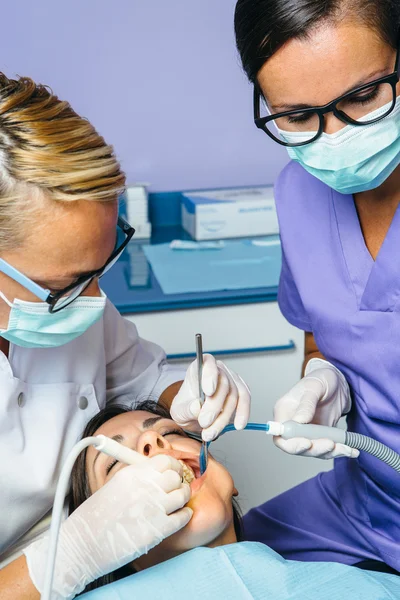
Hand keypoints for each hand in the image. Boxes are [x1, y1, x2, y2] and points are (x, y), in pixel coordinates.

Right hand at [24, 454, 191, 598]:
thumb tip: (154, 475)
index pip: (164, 460)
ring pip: (182, 494)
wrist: (81, 546)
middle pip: (176, 475)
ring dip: (183, 497)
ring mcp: (153, 507)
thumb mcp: (112, 486)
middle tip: (177, 487)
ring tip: (178, 502)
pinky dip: (185, 515)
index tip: (172, 472)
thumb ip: (135, 479)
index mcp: (132, 474)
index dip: (172, 466)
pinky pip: (183, 517)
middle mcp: (145, 486)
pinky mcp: (157, 530)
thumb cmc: (92, 519)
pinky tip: (181, 516)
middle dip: (179, 481)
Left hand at [170, 354, 250, 441]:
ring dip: (223, 417)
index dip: (210, 375)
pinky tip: (238, 424)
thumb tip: (196, 407)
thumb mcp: (179, 411)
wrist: (195, 418)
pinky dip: (242, 413)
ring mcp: (231, 380)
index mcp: (199, 368)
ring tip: (211, 432)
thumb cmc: (187, 408)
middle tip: (204, 422)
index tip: (208, 391)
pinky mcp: (241, 392)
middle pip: (222, 384)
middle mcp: (217, 370)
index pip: (207, 363)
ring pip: (234, 395)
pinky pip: (245, 400)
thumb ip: (186, 409)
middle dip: (214, 407)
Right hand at [274, 358, 357, 458]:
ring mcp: (306, 432)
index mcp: (284, 412)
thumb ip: (306, 404)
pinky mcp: (320, 436)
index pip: (280, 436)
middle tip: (331, 444)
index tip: (307, 443)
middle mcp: (292, 424)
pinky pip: (326, 449)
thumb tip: (299, 421)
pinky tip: (351, 449)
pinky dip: (339, 451)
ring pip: (313, 451)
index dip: (291, 444)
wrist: (337, 382)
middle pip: (297, 447)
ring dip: (329, 452)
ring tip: (345, 447)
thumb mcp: (314, 386)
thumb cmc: (321, 379)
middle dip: (314, 449)